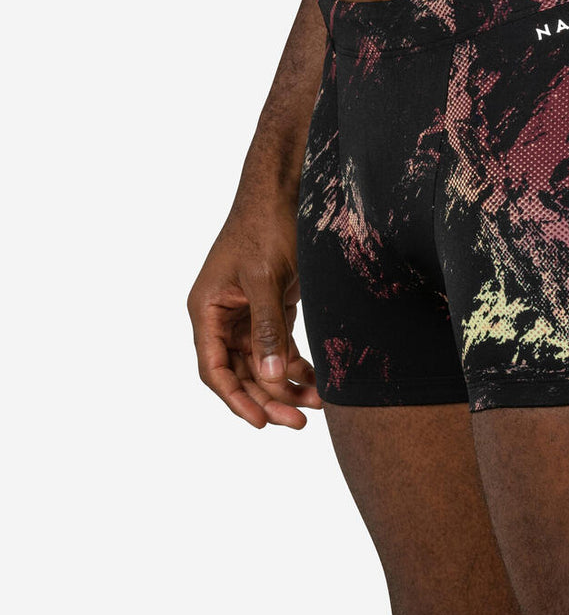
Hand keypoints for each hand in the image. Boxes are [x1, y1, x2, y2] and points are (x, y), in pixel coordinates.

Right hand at [188, 204, 322, 427]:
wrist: (283, 192)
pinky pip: (279, 346)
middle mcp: (222, 317)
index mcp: (207, 310)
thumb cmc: (265, 227)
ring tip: (316, 405)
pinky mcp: (270, 308)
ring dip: (286, 385)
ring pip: (263, 363)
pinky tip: (316, 382)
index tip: (261, 422)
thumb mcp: (265, 278)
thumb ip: (267, 327)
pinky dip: (296, 364)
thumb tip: (272, 377)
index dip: (236, 398)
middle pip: (241, 372)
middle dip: (268, 398)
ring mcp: (246, 314)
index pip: (215, 369)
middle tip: (299, 421)